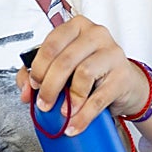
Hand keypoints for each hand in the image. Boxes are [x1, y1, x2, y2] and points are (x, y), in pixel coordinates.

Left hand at [15, 15, 151, 135]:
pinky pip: (98, 98)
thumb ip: (39, 73)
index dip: (38, 68)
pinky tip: (74, 124)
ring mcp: (112, 53)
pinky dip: (83, 115)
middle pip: (65, 61)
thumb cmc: (91, 71)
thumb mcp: (64, 67)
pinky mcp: (122, 76)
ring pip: (83, 74)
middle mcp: (96, 34)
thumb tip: (26, 92)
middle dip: (49, 87)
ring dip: (69, 100)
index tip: (33, 85)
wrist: (125, 84)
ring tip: (63, 113)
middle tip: (43, 104)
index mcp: (76, 27)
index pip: (51, 44)